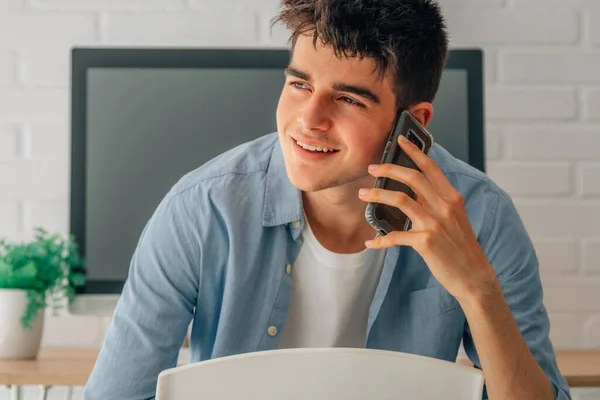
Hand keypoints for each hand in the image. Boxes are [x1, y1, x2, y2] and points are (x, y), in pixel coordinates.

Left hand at [358, 135, 499, 301]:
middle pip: (412, 178)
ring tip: (363, 195)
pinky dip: (380, 239)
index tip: (400, 140)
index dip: (414, 151)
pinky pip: (395, 236)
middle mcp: (445, 207)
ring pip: (400, 200)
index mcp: (452, 198)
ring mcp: (435, 224)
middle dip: (388, 170)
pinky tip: (371, 242)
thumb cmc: (461, 248)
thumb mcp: (455, 219)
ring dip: (377, 195)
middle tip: (371, 169)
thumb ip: (437, 203)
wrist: (474, 277)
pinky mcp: (425, 242)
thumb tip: (414, 192)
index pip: (431, 168)